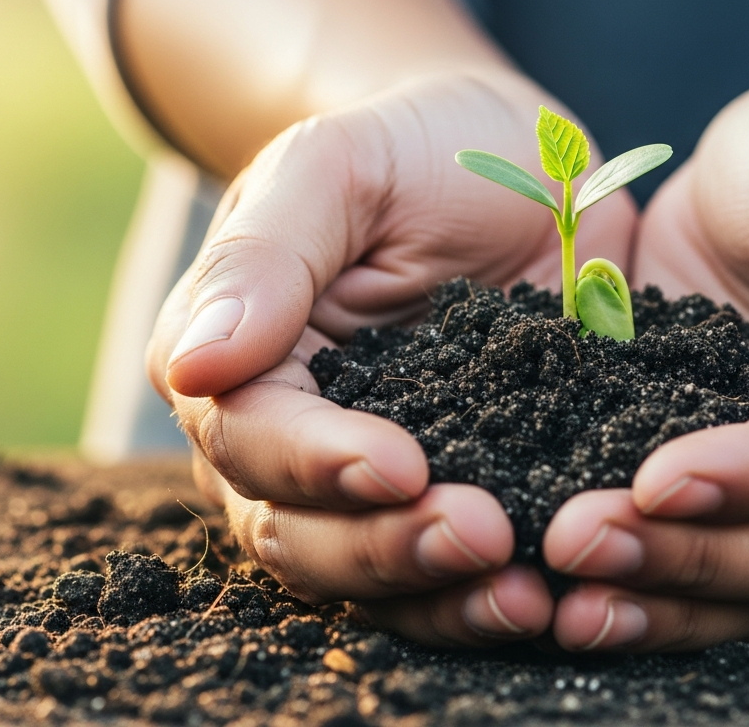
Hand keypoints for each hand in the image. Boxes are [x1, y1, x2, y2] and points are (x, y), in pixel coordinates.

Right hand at [147, 71, 636, 645]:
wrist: (516, 163)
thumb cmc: (413, 148)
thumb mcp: (339, 167)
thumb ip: (263, 258)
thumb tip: (195, 367)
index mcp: (240, 362)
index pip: (250, 436)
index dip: (317, 463)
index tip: (402, 465)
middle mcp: (288, 443)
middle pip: (301, 533)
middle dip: (386, 547)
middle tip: (484, 536)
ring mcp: (371, 484)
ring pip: (372, 577)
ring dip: (442, 596)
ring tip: (527, 597)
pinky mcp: (459, 498)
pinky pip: (452, 575)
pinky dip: (490, 597)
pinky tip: (553, 599)